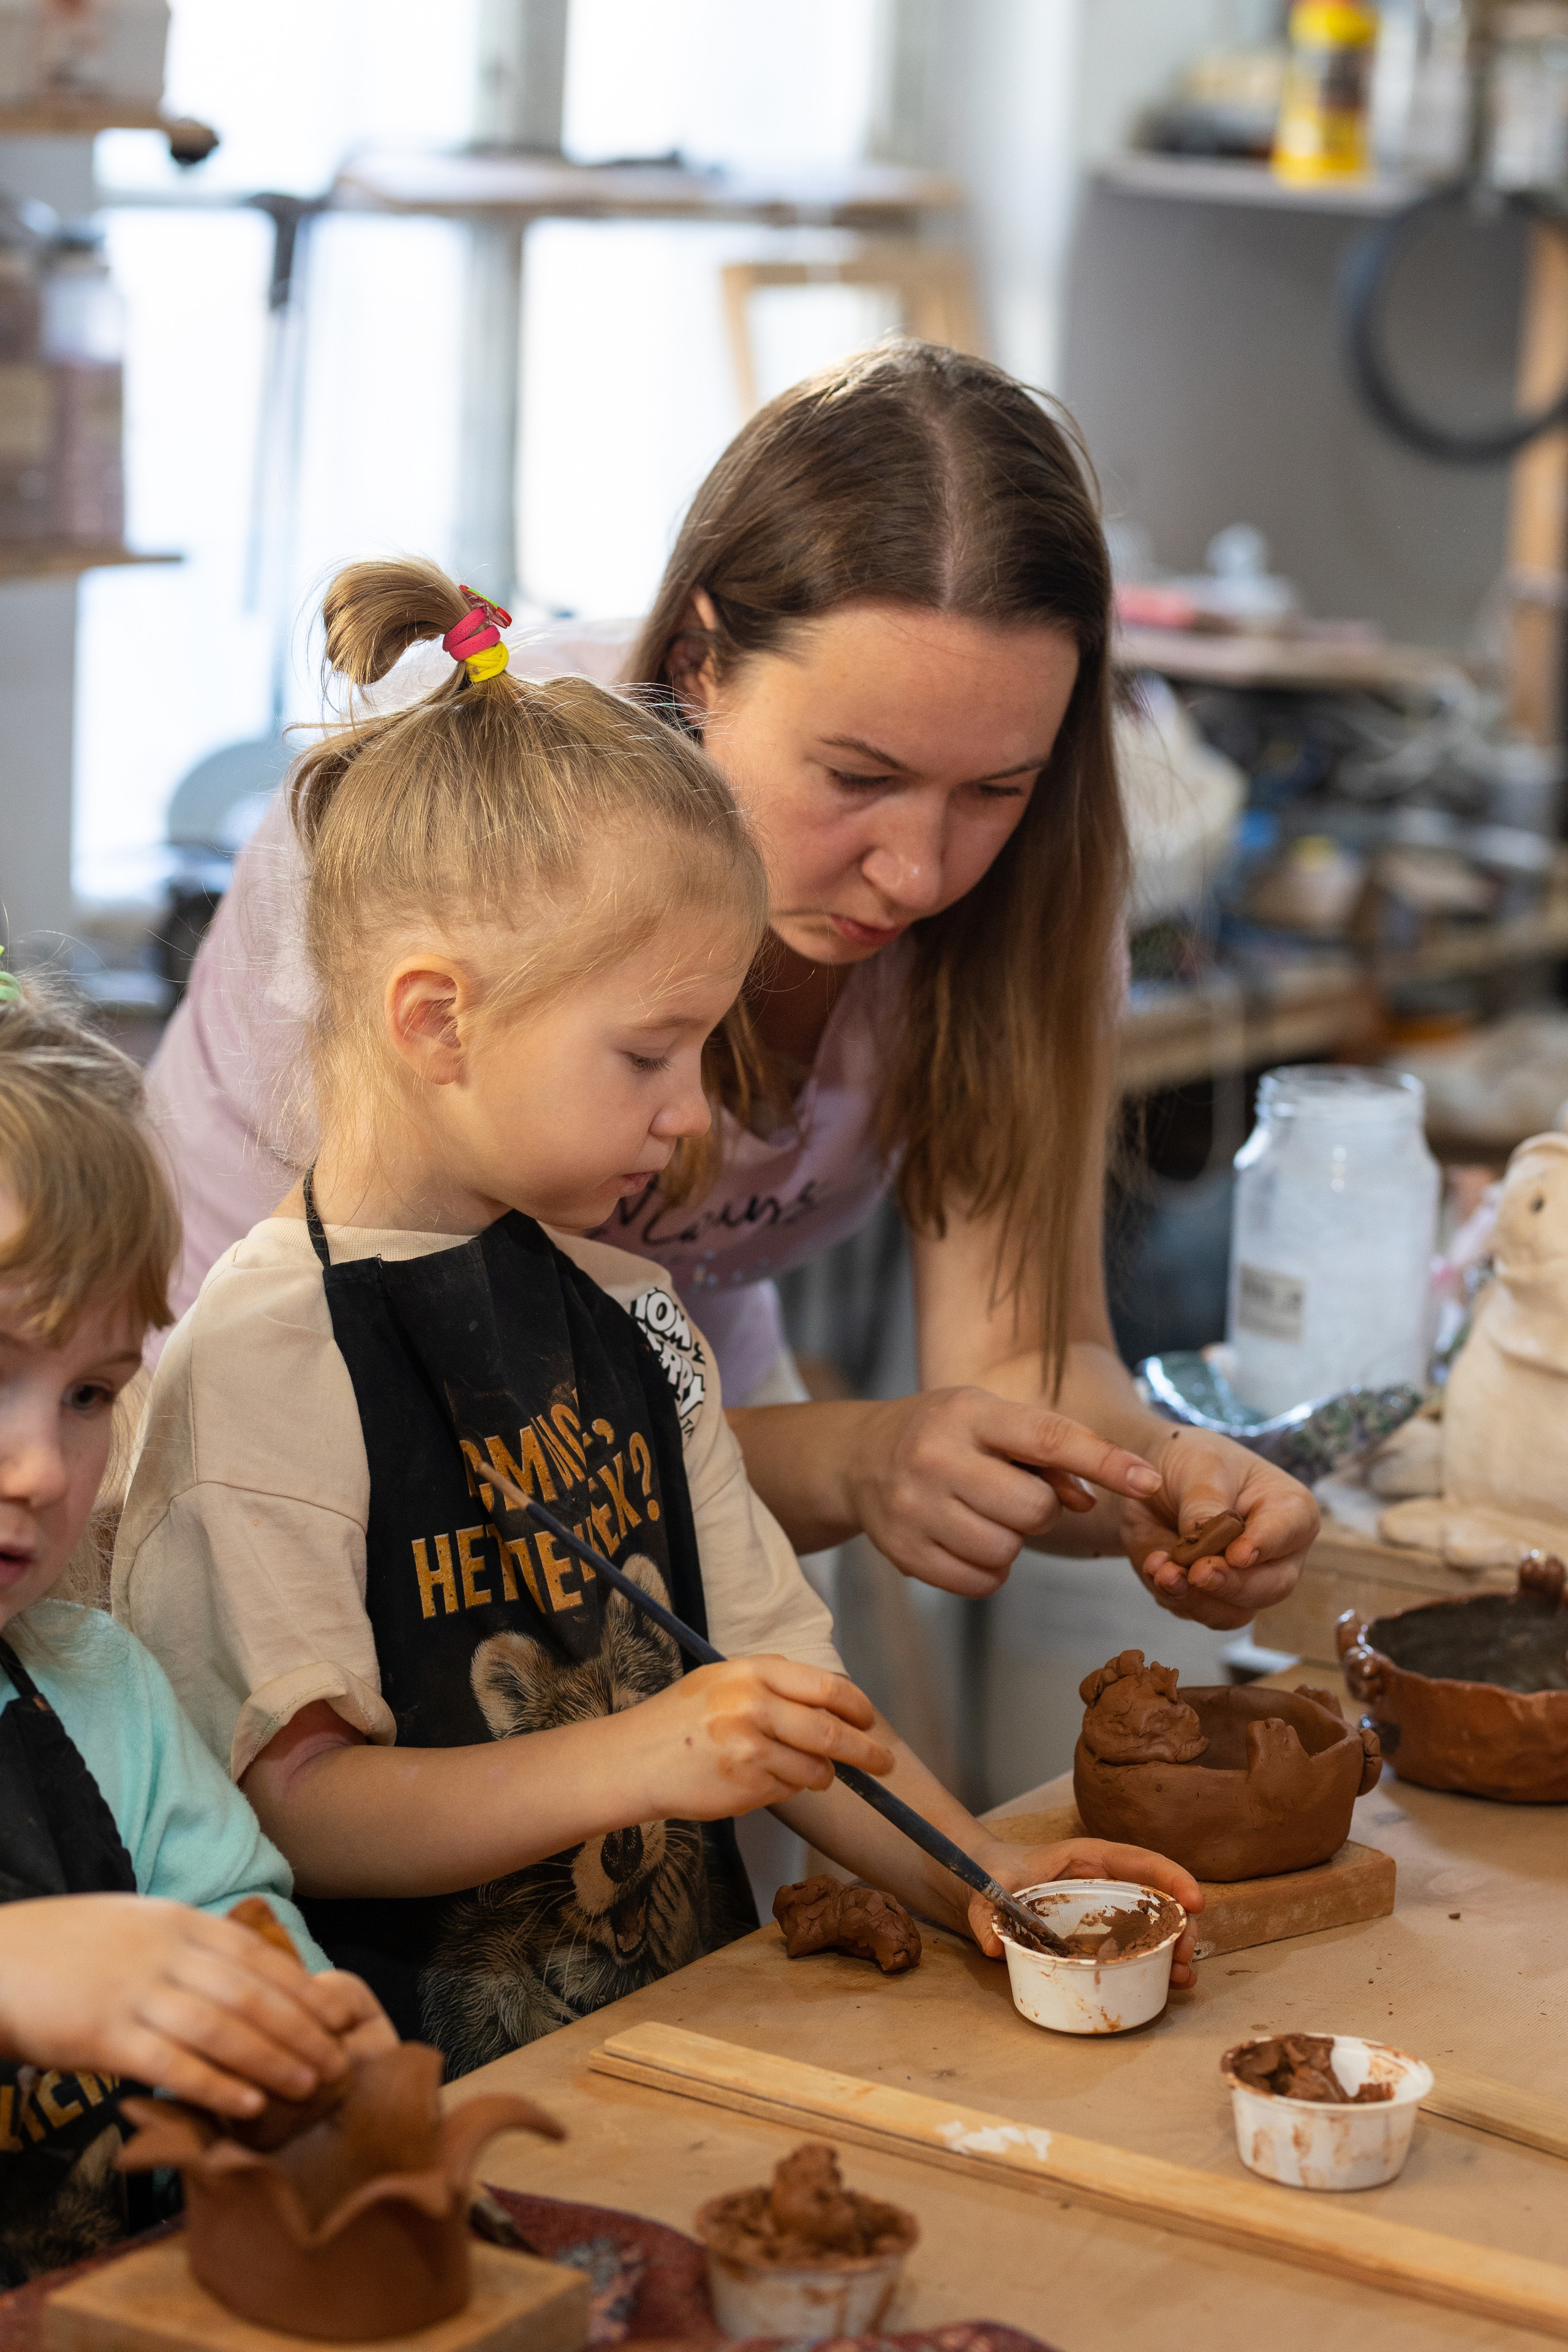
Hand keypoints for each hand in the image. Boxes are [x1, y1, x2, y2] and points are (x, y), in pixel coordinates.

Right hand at [0, 1895, 392, 2117]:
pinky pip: (173, 2065)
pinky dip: (215, 2086)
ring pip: (222, 2030)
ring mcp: (135, 1993)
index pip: (257, 1955)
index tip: (335, 2017)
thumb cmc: (65, 1949)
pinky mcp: (104, 2036)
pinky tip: (246, 2106)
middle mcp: (164, 1952)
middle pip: (251, 1994)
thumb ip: (184, 1946)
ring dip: (272, 2061)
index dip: (301, 1989)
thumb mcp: (134, 1927)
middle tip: (336, 2063)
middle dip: (301, 2031)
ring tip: (308, 2087)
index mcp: (176, 1922)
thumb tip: (240, 1975)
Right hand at [629, 1656, 893, 1818]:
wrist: (632, 1760)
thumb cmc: (680, 1720)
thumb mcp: (724, 1680)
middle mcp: (753, 1705)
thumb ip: (775, 1685)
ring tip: (796, 1771)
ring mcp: (750, 1747)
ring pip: (815, 1769)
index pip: (825, 1687)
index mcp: (752, 1671)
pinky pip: (788, 1791)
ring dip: (819, 1776)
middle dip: (866, 1752)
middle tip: (884, 1763)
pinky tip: (755, 1780)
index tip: (869, 1721)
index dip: (857, 1707)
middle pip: (831, 1732)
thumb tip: (833, 1704)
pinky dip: (785, 1789)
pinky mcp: (745, 1784)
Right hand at [844, 1389, 1161, 1597]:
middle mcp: (936, 1456)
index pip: (1050, 1438)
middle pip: (1034, 1510)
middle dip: (1040, 1512)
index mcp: (969, 1413)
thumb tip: (1089, 1500)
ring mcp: (914, 1508)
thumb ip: (1048, 1454)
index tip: (1148, 1482)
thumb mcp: (991, 1421)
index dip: (1105, 1462)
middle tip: (1013, 1496)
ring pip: (1007, 1551)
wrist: (859, 1458)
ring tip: (983, 1516)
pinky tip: (966, 1541)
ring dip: (1011, 1542)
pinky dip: (987, 1571)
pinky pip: (979, 1583)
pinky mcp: (902, 1552)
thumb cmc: (945, 1434)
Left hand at [966, 1837, 1202, 1985]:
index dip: (1172, 1876)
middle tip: (1184, 1954)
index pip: (1139, 1860)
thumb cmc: (998, 1873)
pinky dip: (1160, 1959)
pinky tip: (1172, 1981)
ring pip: (1156, 1921)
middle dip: (1180, 1922)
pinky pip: (1140, 1942)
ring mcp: (1111, 1907)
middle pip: (1158, 1895)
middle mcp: (1108, 1880)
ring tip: (1182, 1974)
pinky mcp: (1106, 1932)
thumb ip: (987, 1911)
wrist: (991, 1883)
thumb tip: (995, 1948)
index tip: (1195, 1899)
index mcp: (1089, 1859)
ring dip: (1175, 1945)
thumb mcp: (991, 1885)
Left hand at [1120, 1428, 1319, 1630]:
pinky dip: (1174, 1596)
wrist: (1158, 1479)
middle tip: (1198, 1573)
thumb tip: (1201, 1535)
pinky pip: (1197, 1610)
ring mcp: (1245, 1582)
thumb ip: (1205, 1502)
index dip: (1265, 1546)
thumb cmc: (1196, 1463)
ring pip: (1233, 1611)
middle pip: (1270, 1586)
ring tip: (1163, 1573)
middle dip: (1231, 1584)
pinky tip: (1154, 1569)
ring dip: (1196, 1599)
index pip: (1288, 1532)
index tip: (1238, 1554)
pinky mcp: (1211, 1598)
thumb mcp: (1200, 1467)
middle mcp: (1275, 1555)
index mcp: (1289, 1512)